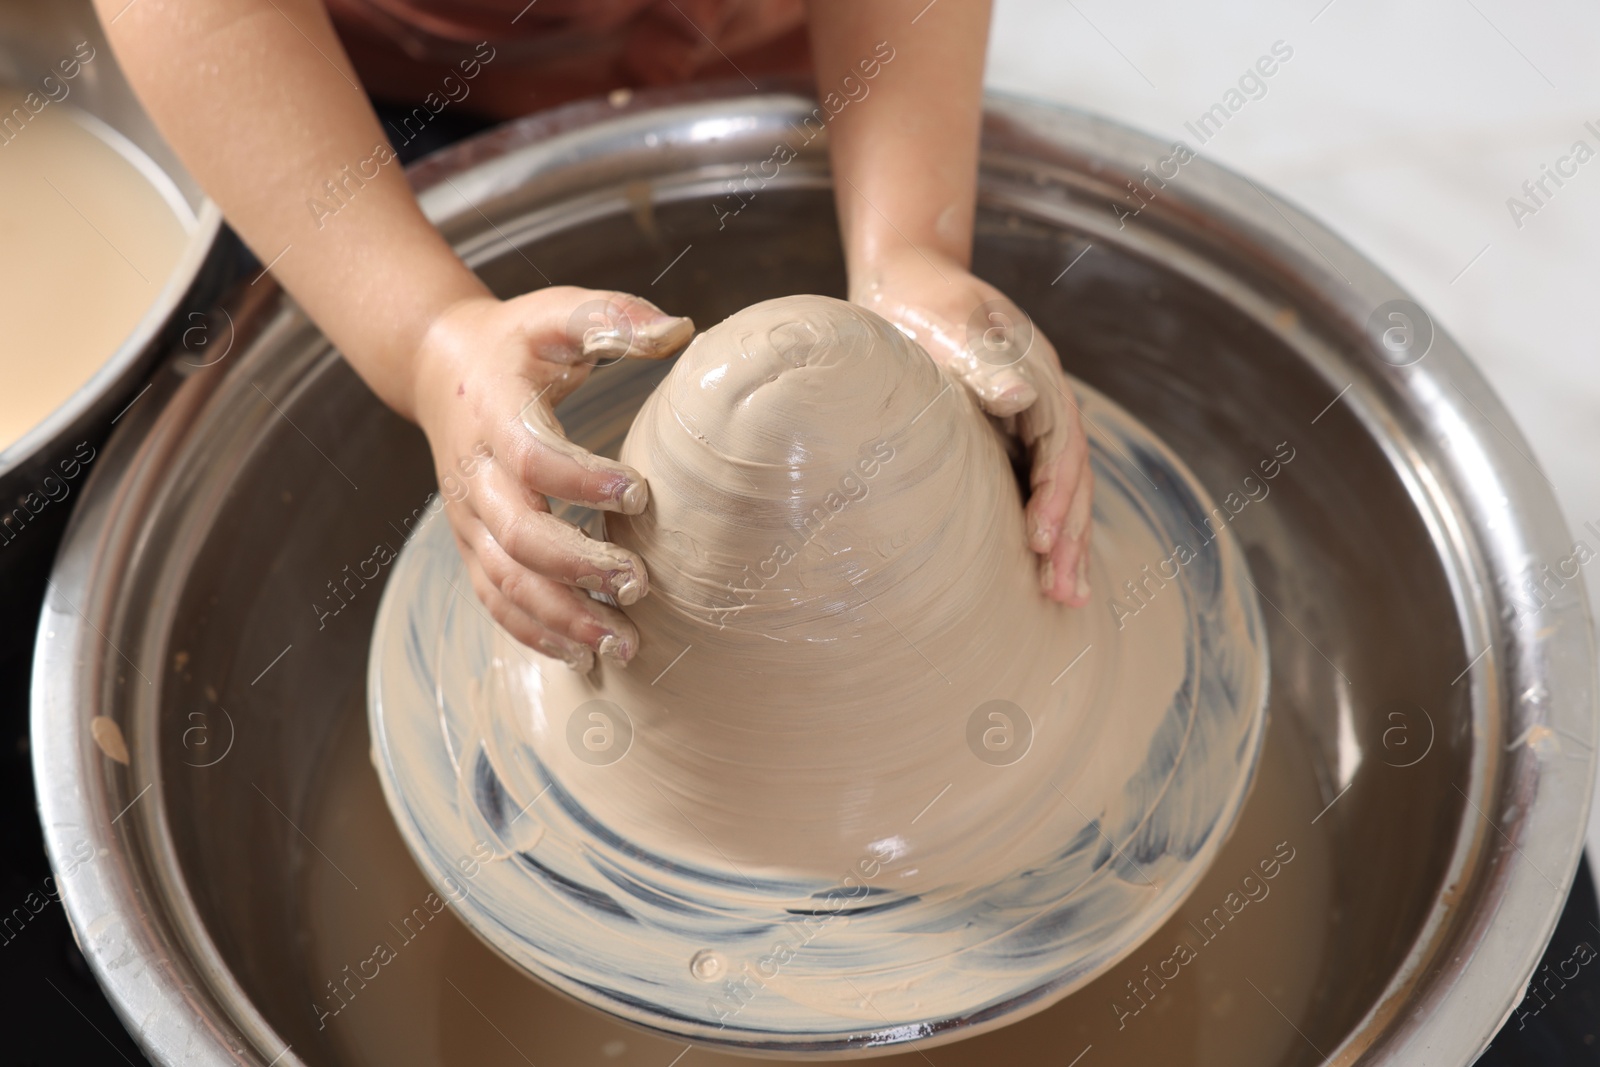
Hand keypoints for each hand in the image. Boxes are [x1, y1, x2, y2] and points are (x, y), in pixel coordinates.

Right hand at [410, 288, 694, 668]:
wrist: (439, 367)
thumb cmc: (516, 342)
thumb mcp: (556, 314)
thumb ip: (610, 320)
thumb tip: (679, 331)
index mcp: (495, 415)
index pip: (534, 458)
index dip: (582, 481)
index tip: (641, 494)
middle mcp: (476, 476)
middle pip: (519, 536)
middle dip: (578, 567)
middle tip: (640, 586)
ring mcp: (470, 519)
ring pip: (506, 583)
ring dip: (561, 619)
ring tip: (622, 645)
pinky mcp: (472, 546)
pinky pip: (495, 601)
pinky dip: (534, 634)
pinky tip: (582, 658)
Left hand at [851, 250, 1092, 605]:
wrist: (907, 278)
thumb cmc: (922, 302)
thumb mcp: (949, 322)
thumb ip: (983, 359)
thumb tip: (1020, 396)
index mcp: (1038, 375)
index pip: (1060, 446)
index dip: (1054, 494)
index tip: (1040, 539)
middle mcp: (1043, 401)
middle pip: (1071, 477)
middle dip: (1072, 535)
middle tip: (1063, 592)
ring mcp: (1029, 420)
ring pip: (1061, 488)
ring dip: (1066, 542)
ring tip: (1066, 597)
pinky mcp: (1007, 435)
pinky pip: (1034, 486)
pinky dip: (1043, 525)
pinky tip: (1040, 566)